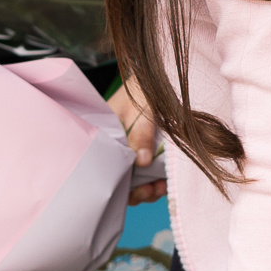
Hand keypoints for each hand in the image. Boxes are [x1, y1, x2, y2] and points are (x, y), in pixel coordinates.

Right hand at [108, 81, 166, 206]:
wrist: (155, 78)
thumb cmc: (141, 90)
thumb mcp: (140, 109)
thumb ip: (140, 133)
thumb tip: (143, 161)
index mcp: (105, 138)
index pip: (105, 168)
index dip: (119, 184)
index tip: (136, 189)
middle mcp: (115, 149)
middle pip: (120, 180)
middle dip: (136, 191)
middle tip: (152, 191)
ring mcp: (130, 152)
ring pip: (135, 181)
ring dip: (148, 188)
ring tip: (161, 187)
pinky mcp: (145, 153)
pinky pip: (148, 174)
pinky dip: (156, 180)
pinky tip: (165, 181)